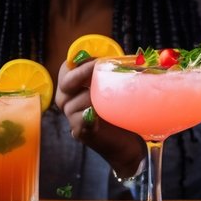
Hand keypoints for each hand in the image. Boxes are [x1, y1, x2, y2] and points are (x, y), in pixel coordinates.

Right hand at [55, 60, 144, 177]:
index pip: (66, 68)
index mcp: (73, 87)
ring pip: (74, 102)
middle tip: (97, 68)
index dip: (80, 62)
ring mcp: (71, 117)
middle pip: (65, 82)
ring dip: (92, 97)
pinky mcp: (79, 131)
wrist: (128, 143)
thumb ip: (114, 73)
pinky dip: (90, 116)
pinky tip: (101, 116)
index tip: (97, 60)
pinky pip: (79, 119)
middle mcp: (67, 101)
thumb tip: (135, 57)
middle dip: (82, 74)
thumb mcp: (115, 88)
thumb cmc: (121, 113)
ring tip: (109, 99)